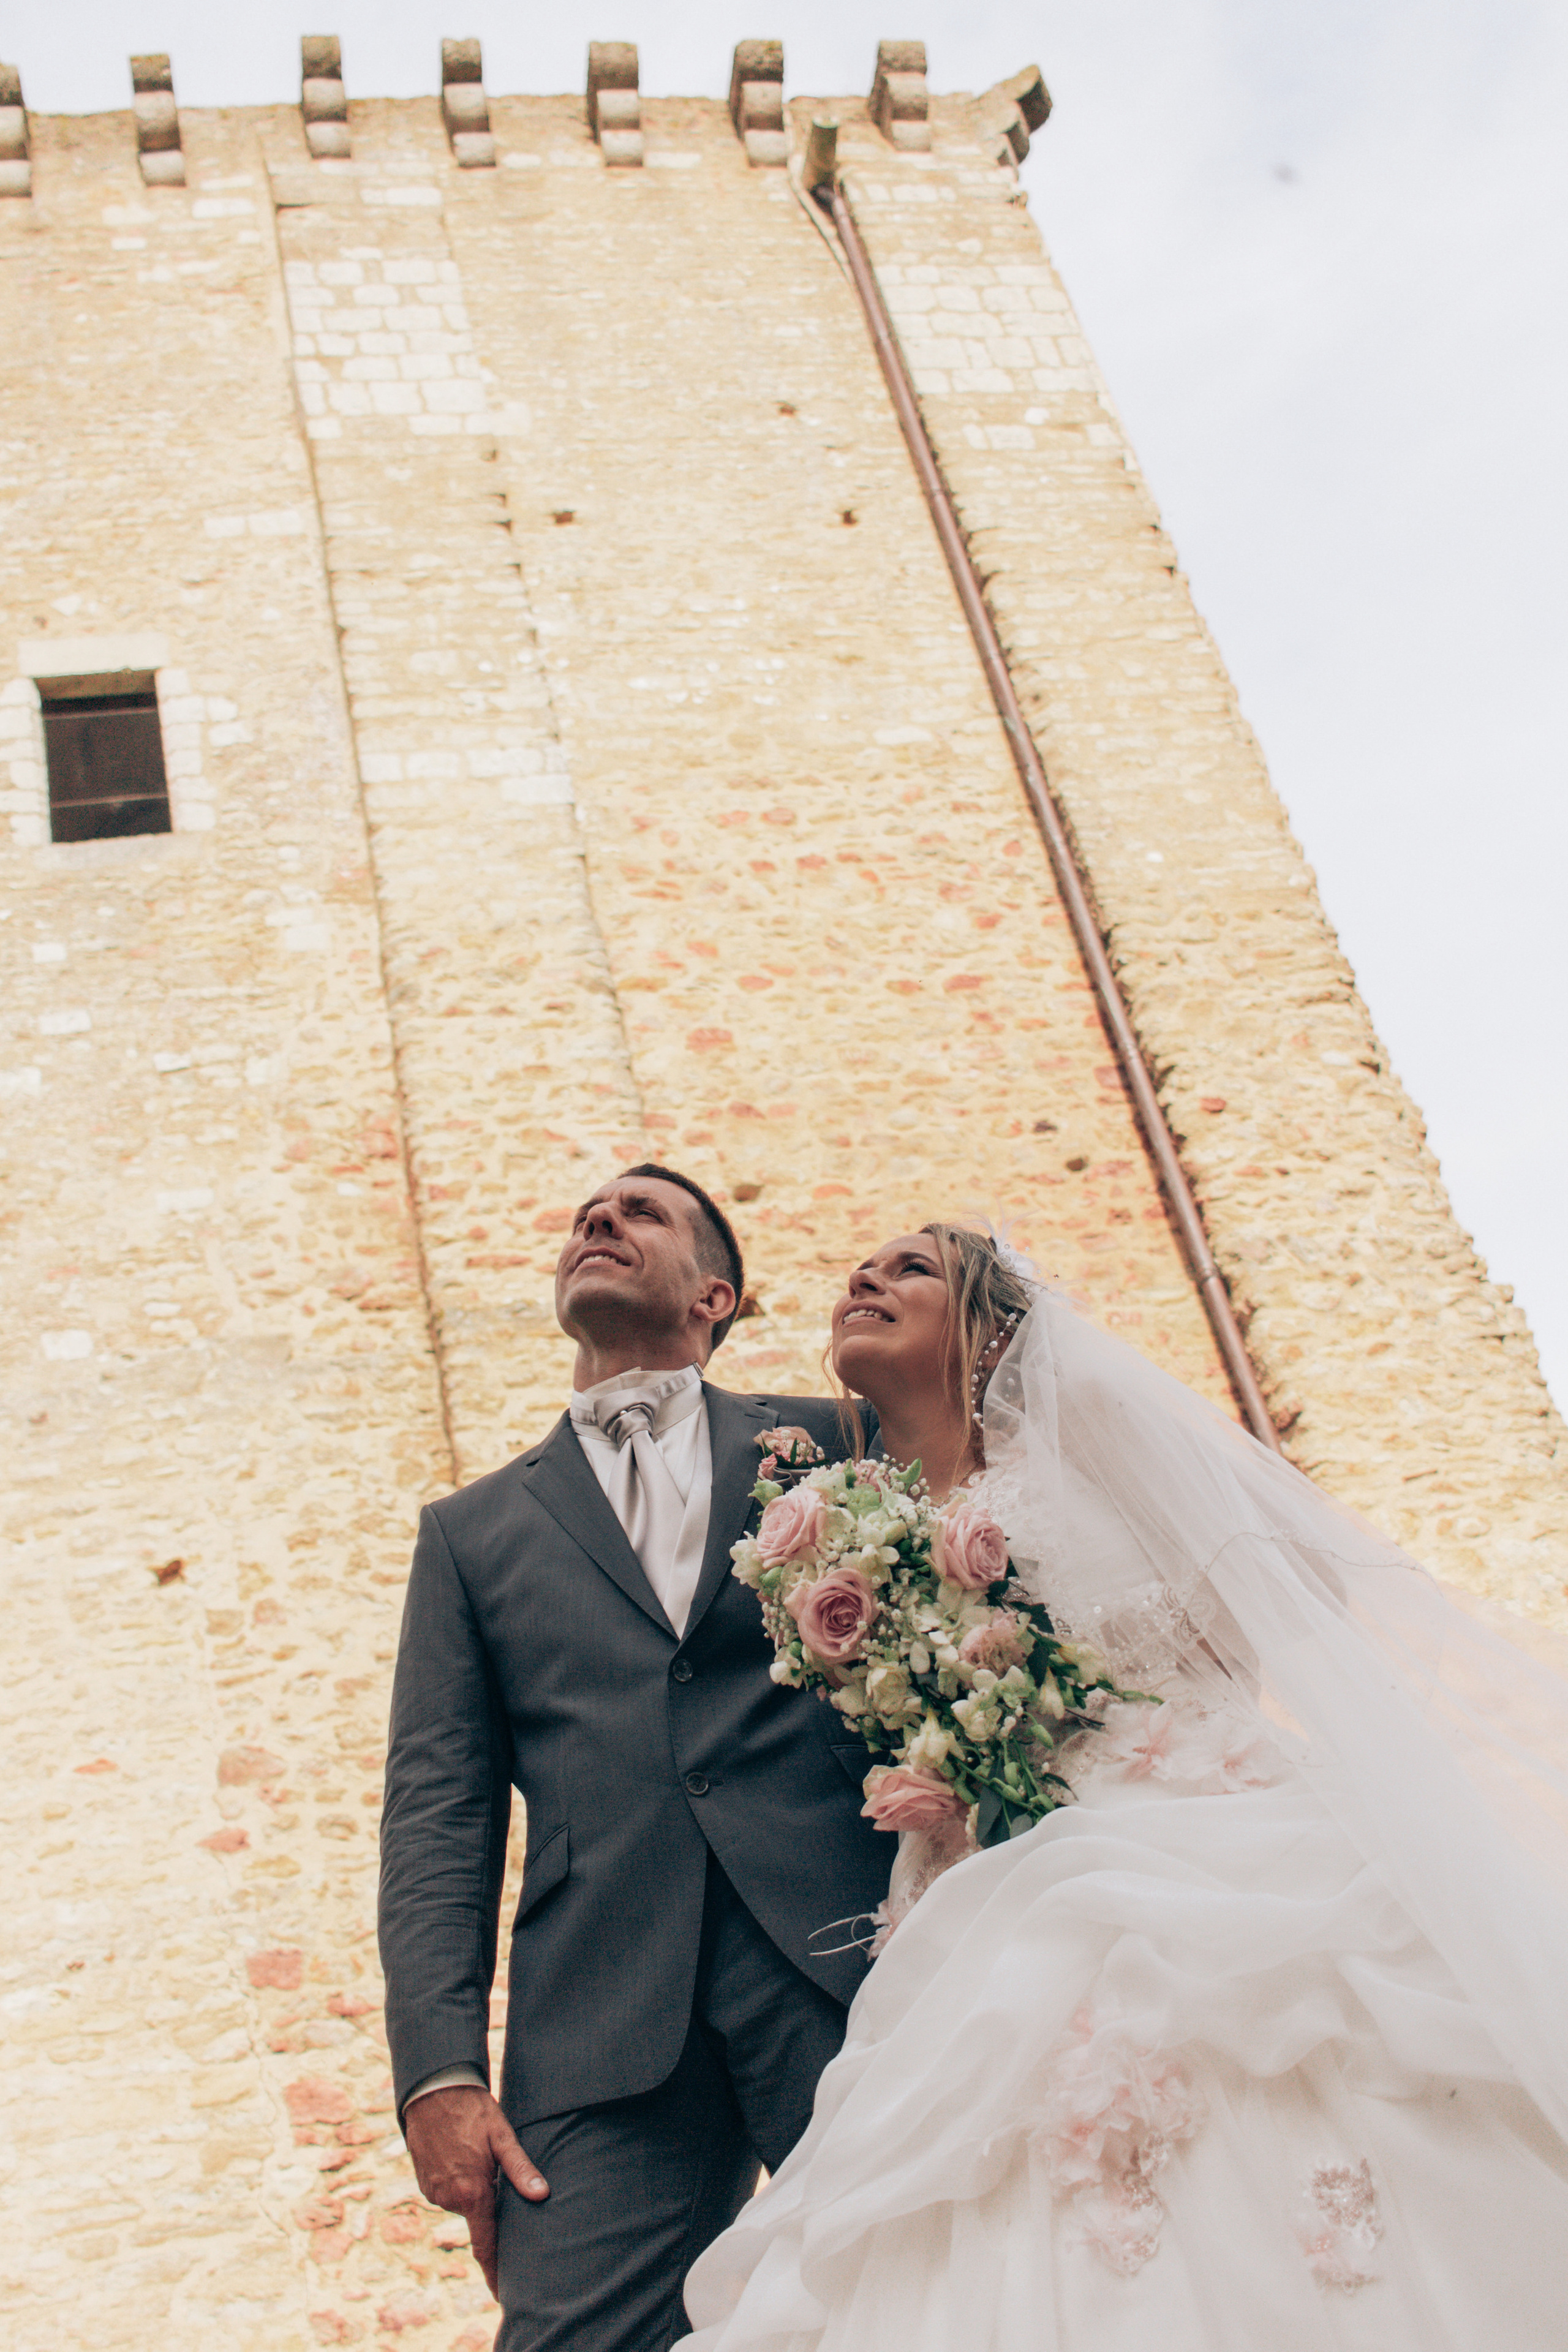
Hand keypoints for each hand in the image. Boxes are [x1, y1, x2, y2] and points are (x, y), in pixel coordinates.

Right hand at [404, 2085, 547, 2297]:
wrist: (433, 2091)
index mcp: (472, 2192)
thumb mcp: (503, 2136)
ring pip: (464, 2202)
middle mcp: (450, 2198)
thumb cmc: (473, 2111)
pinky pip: (449, 2192)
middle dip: (490, 2205)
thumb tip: (542, 2195)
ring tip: (479, 2155)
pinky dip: (459, 2182)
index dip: (494, 2271)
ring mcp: (434, 2192)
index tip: (501, 2294)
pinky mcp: (425, 2183)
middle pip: (479, 2216)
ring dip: (475, 2189)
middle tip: (499, 2176)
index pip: (485, 2244)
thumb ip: (520, 2169)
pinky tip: (464, 2155)